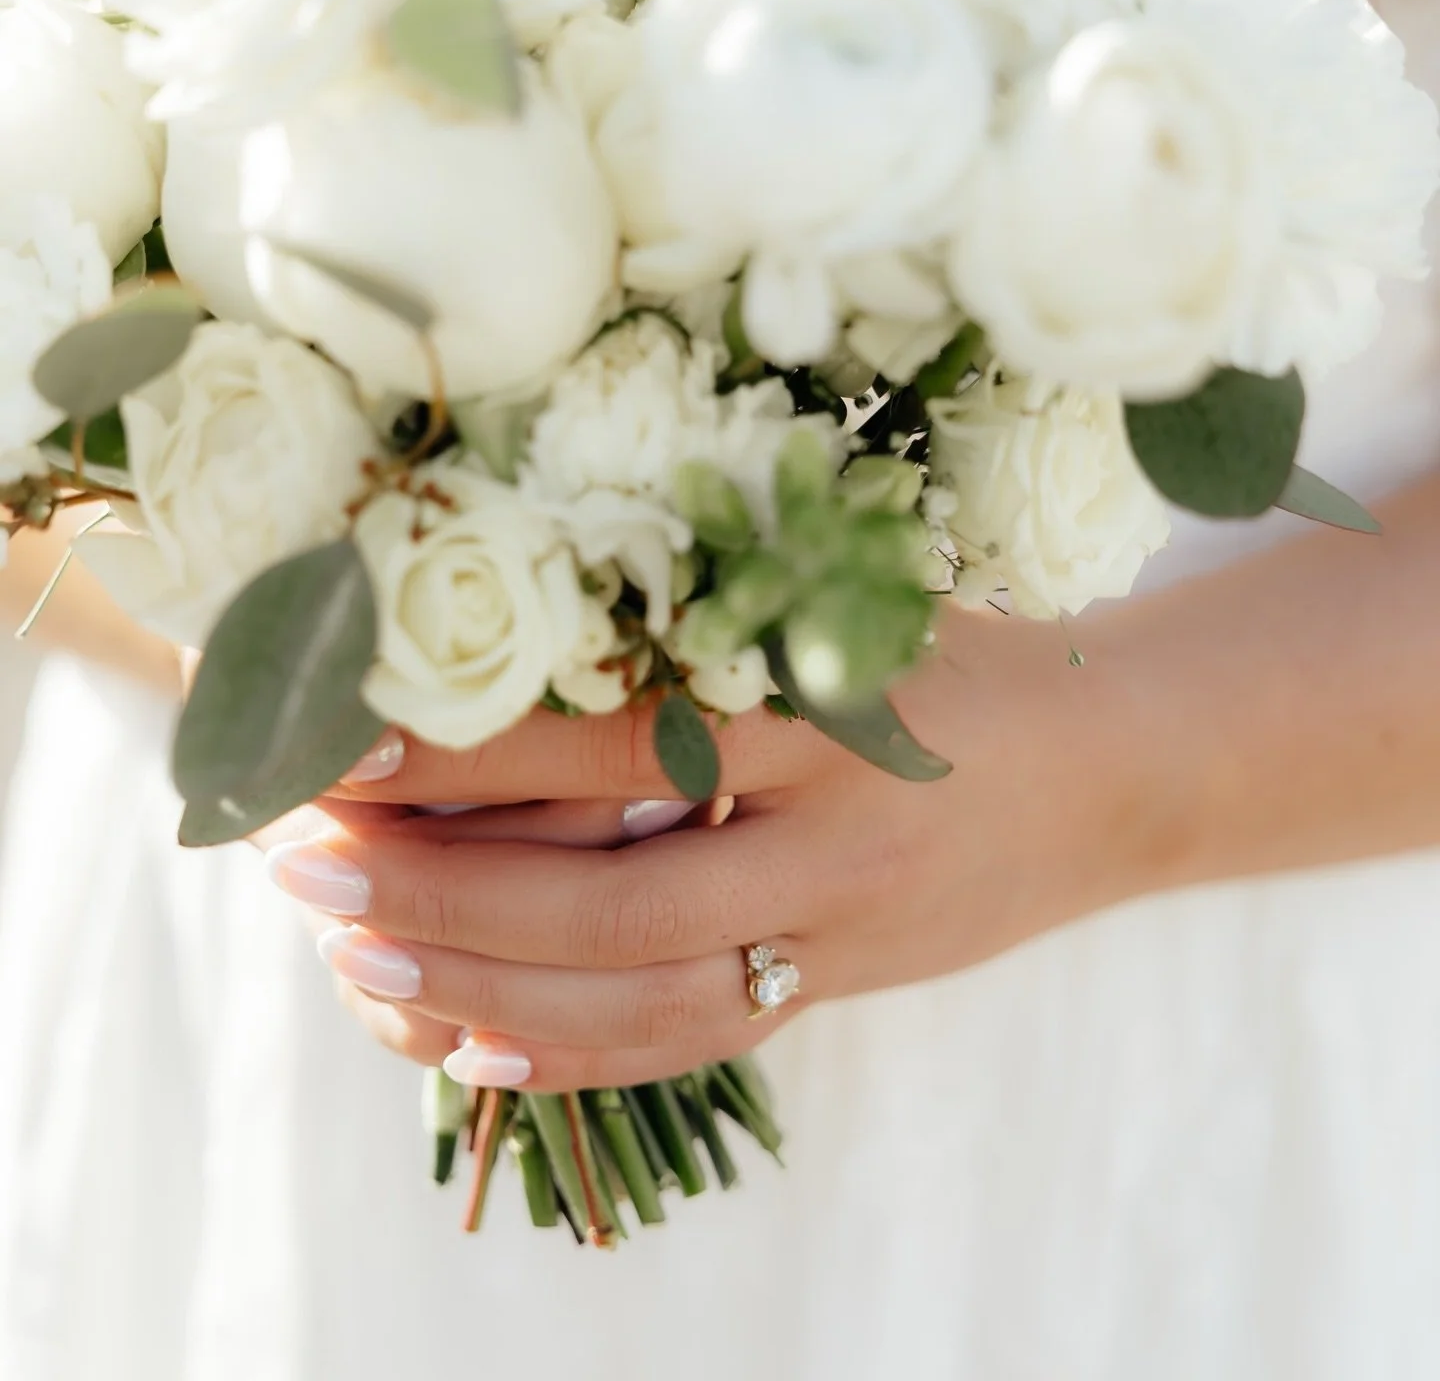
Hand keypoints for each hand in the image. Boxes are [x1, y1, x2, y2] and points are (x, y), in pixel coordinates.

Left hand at [261, 603, 1161, 1089]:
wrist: (1124, 771)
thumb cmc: (973, 654)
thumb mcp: (862, 597)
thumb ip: (719, 606)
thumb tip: (522, 597)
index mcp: (827, 713)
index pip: (616, 745)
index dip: (469, 752)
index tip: (340, 746)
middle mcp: (831, 841)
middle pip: (606, 899)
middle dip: (441, 891)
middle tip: (306, 869)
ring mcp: (838, 935)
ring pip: (635, 997)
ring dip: (480, 983)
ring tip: (352, 954)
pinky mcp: (837, 991)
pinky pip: (687, 1043)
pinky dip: (569, 1054)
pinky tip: (464, 1039)